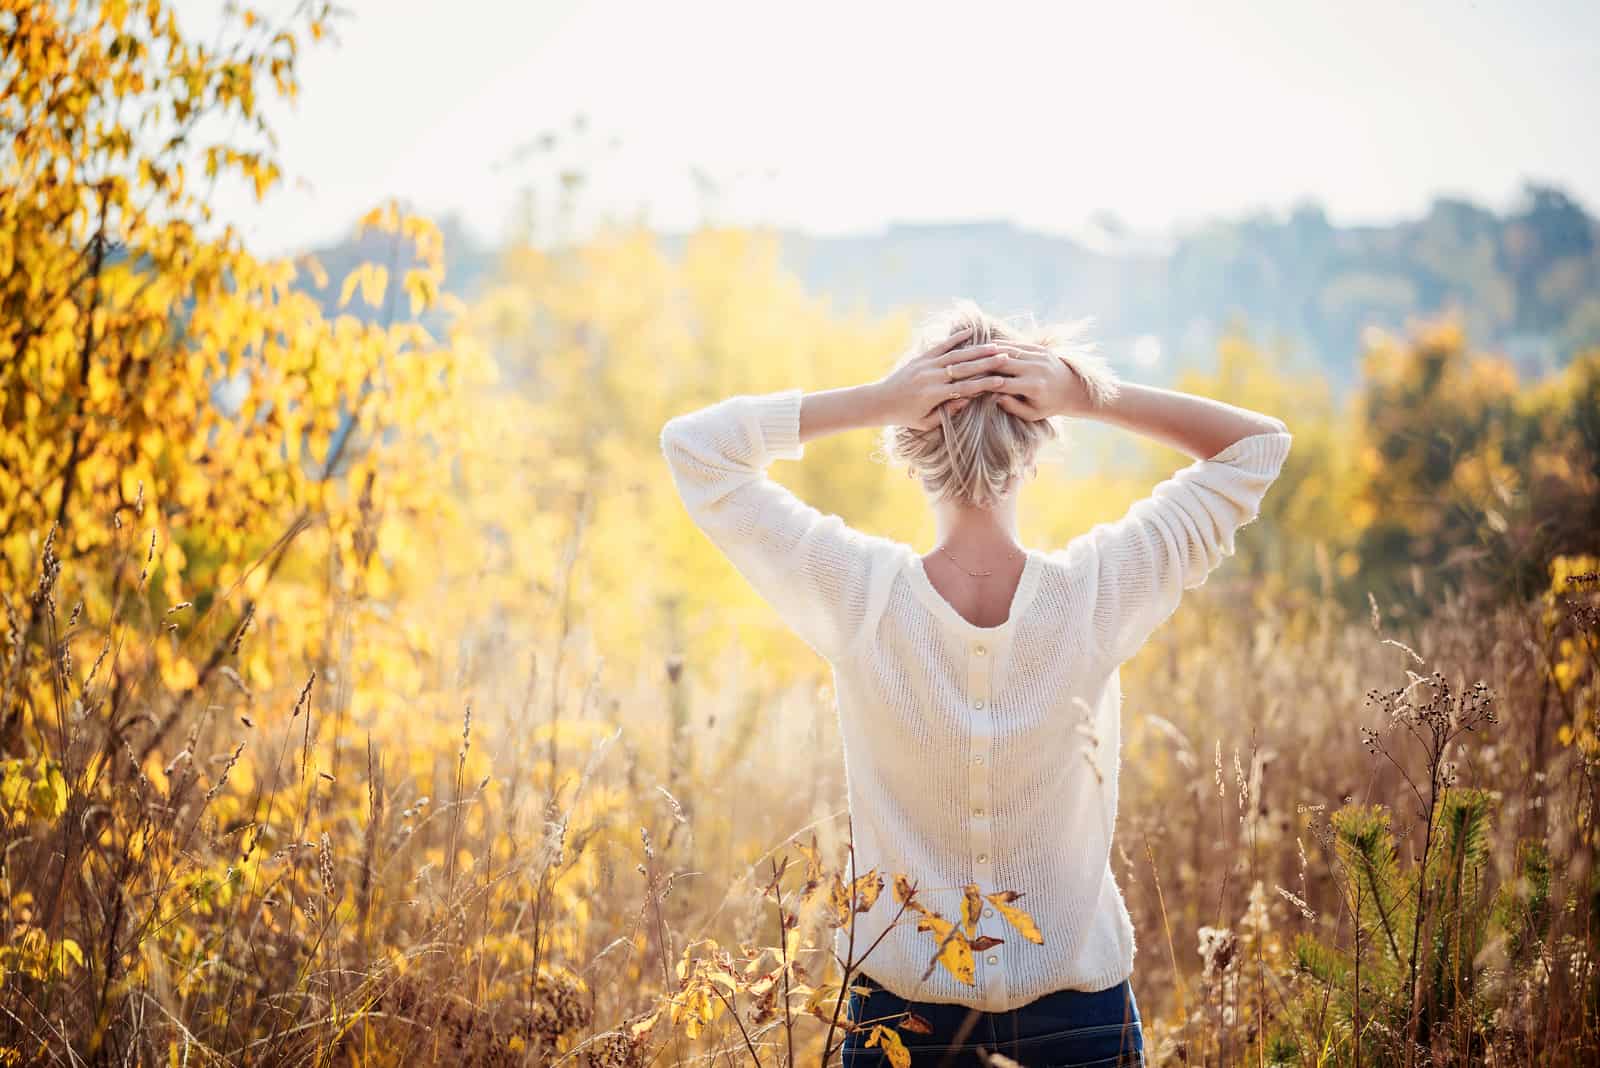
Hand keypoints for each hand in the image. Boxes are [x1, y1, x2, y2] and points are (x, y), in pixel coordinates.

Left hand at [871, 326, 1019, 430]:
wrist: (879, 401)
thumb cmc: (904, 416)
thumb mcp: (926, 422)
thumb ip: (947, 412)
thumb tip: (967, 400)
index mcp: (934, 394)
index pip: (966, 387)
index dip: (985, 384)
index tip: (1003, 381)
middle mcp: (931, 376)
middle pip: (964, 368)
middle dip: (987, 363)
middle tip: (1006, 358)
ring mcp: (926, 364)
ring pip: (956, 355)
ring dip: (976, 350)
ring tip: (995, 347)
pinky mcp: (921, 357)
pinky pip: (941, 345)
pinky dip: (955, 338)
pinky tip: (970, 331)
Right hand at [976, 339, 1096, 420]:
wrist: (1072, 389)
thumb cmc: (1048, 406)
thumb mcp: (1031, 414)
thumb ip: (1012, 406)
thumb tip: (994, 395)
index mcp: (1033, 387)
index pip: (1002, 382)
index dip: (985, 382)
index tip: (969, 383)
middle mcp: (1036, 369)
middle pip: (1003, 363)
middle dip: (984, 364)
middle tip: (966, 364)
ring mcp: (1039, 356)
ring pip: (1008, 350)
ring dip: (990, 351)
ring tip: (973, 353)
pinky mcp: (1040, 348)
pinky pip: (1017, 344)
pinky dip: (1001, 345)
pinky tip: (987, 347)